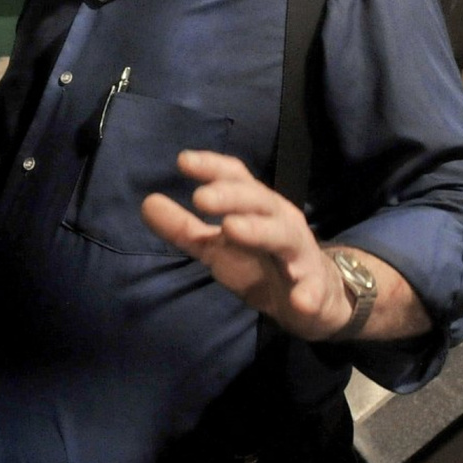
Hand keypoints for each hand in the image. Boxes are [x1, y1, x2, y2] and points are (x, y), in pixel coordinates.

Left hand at [141, 150, 351, 340]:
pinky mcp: (313, 286)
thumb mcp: (218, 246)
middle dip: (231, 195)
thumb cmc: (261, 261)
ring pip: (282, 235)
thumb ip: (184, 228)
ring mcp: (298, 252)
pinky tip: (300, 301)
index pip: (236, 177)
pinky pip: (312, 290)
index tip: (183, 161)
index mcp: (256, 206)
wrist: (316, 299)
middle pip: (257, 199)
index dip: (212, 166)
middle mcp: (279, 220)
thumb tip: (146, 202)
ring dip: (258, 230)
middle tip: (200, 197)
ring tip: (231, 228)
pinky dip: (308, 294)